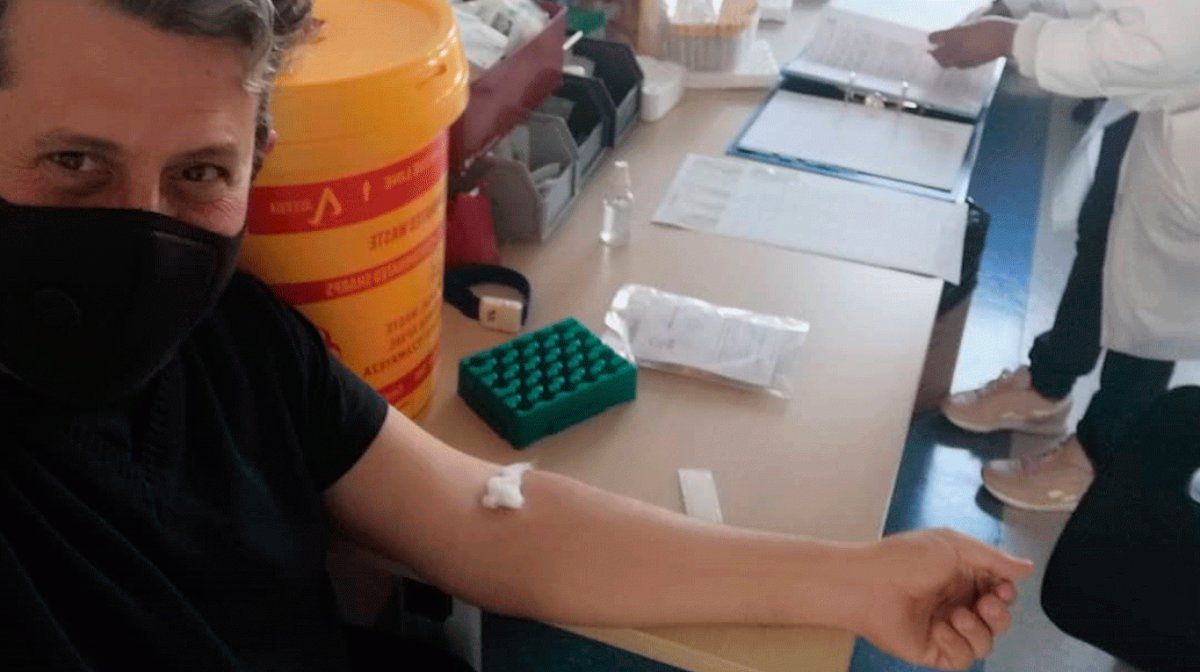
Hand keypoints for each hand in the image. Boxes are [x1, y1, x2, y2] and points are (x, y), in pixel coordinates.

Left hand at [852, 529, 1034, 670]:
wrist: (867, 584)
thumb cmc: (905, 558)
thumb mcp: (953, 545)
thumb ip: (993, 558)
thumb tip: (1028, 567)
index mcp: (962, 577)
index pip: (1000, 592)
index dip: (1007, 593)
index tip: (1002, 587)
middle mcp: (956, 603)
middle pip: (999, 621)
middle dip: (1000, 615)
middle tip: (985, 604)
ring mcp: (945, 629)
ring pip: (985, 643)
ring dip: (978, 630)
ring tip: (955, 615)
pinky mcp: (933, 650)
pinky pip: (962, 659)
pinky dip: (958, 645)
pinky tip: (940, 629)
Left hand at [928, 18, 1018, 67]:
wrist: (1008, 39)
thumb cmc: (993, 26)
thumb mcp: (974, 23)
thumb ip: (961, 29)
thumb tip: (952, 33)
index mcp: (955, 35)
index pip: (936, 38)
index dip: (933, 38)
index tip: (931, 38)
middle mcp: (956, 49)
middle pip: (938, 55)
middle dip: (934, 53)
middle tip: (932, 51)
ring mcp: (963, 59)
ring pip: (946, 63)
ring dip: (942, 60)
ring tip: (942, 57)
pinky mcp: (972, 65)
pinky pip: (958, 65)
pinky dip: (955, 63)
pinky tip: (957, 59)